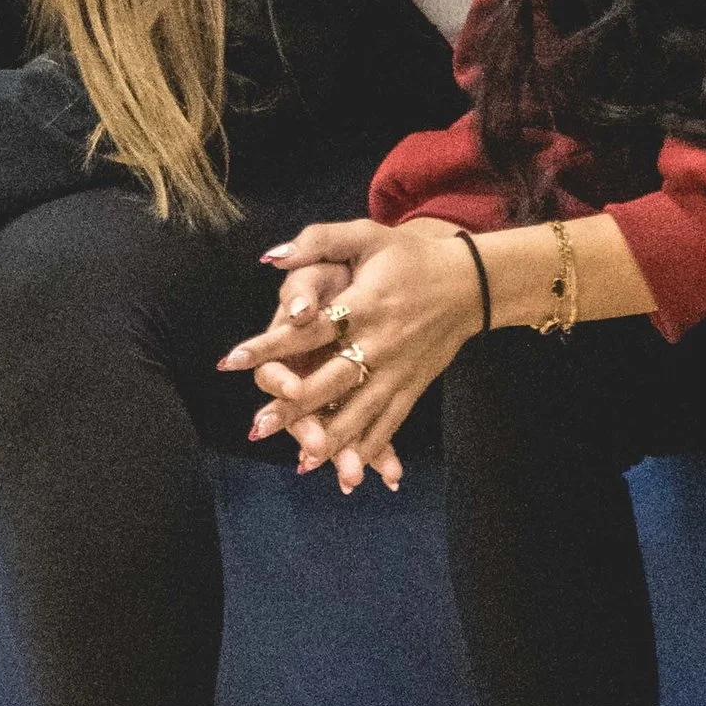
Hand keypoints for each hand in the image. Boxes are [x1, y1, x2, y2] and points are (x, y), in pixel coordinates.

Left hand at [218, 215, 483, 490]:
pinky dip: (370, 446)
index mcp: (363, 304)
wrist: (473, 282)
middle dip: (295, 406)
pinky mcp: (413, 386)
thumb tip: (271, 258)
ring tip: (300, 460)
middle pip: (332, 380)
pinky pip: (390, 421)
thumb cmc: (411, 256)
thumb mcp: (367, 235)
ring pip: (361, 410)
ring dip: (331, 437)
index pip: (309, 329)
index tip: (233, 360)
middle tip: (258, 426)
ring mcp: (398, 369)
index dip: (270, 344)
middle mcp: (380, 341)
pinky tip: (348, 470)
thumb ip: (318, 241)